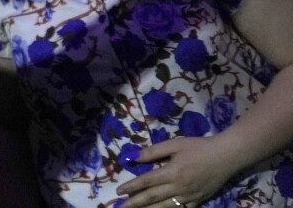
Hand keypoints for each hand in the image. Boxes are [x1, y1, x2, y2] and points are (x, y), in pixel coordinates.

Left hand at [115, 136, 236, 207]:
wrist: (227, 156)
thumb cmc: (199, 147)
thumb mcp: (175, 144)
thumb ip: (153, 151)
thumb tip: (134, 157)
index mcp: (172, 172)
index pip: (146, 182)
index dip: (131, 187)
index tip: (118, 191)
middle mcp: (179, 187)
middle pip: (152, 197)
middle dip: (134, 203)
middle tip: (120, 207)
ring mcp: (189, 196)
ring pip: (165, 207)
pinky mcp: (199, 201)